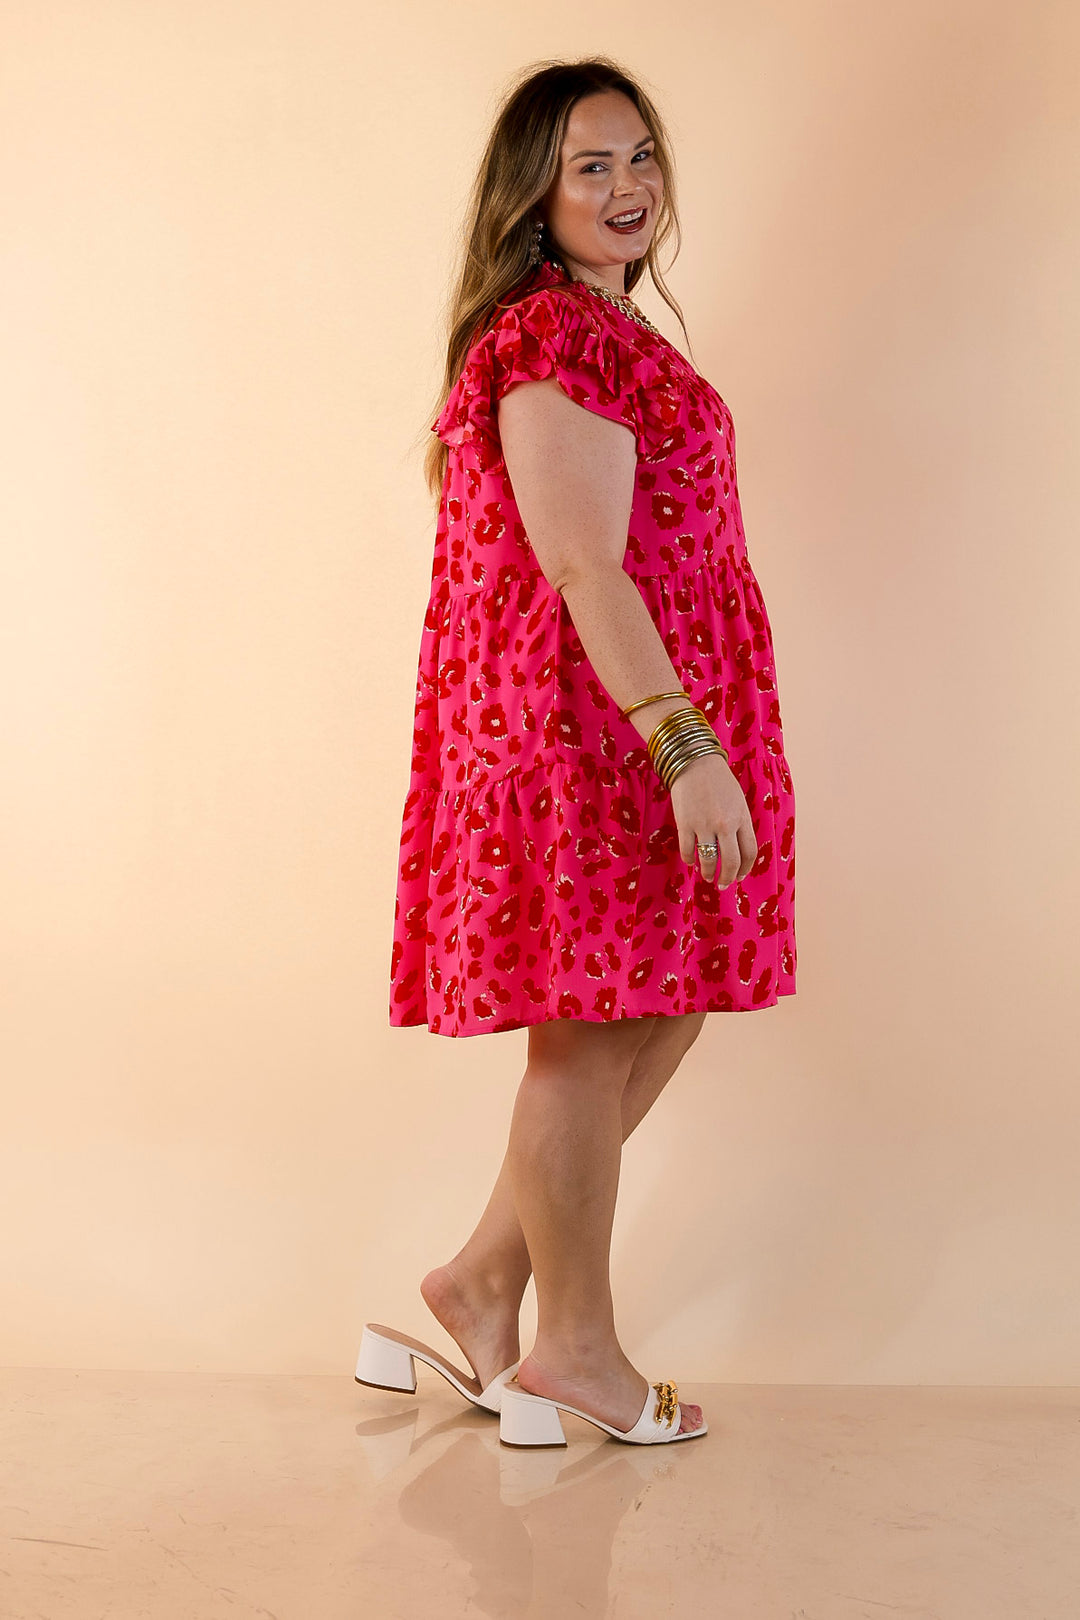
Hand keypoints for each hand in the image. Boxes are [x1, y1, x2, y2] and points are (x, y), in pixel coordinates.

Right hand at [669, 752, 757, 887]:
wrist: (695, 763)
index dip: (745, 869)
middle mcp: (726, 825)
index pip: (750, 852)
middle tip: (723, 885)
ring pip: (709, 860)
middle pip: (731, 861)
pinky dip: (689, 859)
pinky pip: (688, 851)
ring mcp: (704, 825)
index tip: (740, 876)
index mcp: (742, 818)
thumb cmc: (718, 781)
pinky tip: (691, 861)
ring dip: (708, 872)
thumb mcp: (738, 801)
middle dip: (727, 878)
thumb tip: (735, 850)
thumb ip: (739, 824)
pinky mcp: (685, 824)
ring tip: (707, 876)